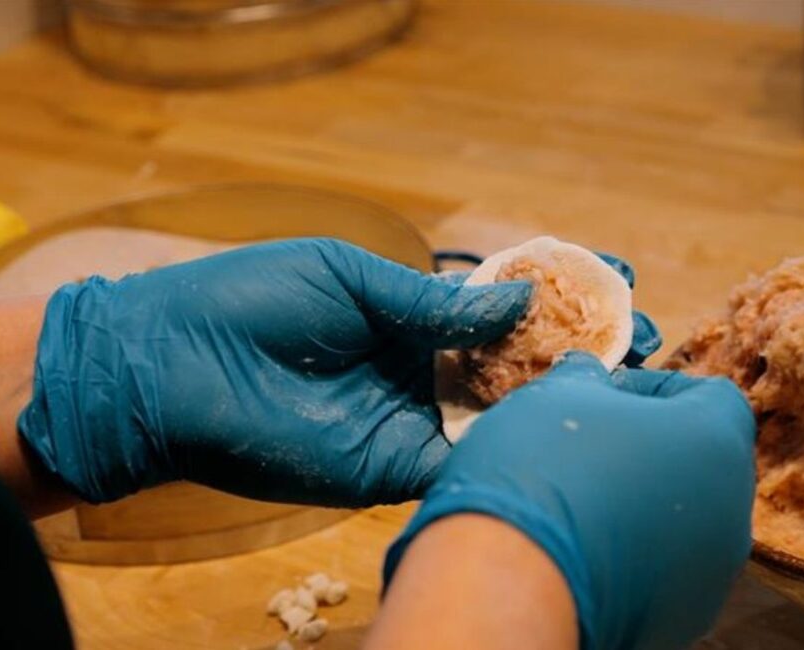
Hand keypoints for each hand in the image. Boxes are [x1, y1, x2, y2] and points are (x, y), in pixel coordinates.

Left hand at [18, 238, 659, 506]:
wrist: (171, 369)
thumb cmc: (250, 302)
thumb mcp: (349, 277)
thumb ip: (432, 300)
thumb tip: (517, 300)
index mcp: (405, 318)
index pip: (493, 316)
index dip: (547, 307)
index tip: (607, 292)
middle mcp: (416, 373)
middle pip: (506, 372)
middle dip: (565, 360)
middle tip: (632, 344)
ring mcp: (406, 423)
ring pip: (492, 421)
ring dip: (545, 408)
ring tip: (613, 388)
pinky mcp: (388, 470)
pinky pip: (455, 465)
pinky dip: (501, 453)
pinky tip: (551, 432)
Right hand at [383, 352, 755, 649]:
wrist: (512, 582)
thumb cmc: (544, 470)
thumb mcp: (556, 396)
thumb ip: (585, 377)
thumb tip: (587, 372)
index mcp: (717, 444)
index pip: (711, 395)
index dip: (656, 388)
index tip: (605, 397)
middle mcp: (733, 512)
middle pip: (700, 462)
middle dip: (648, 448)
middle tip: (586, 445)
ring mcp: (712, 574)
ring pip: (685, 521)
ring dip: (640, 504)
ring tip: (577, 502)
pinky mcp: (681, 619)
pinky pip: (664, 571)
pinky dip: (632, 556)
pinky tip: (580, 550)